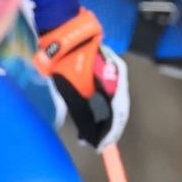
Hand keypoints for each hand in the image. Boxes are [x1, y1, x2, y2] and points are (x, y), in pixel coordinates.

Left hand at [34, 8, 129, 150]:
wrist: (63, 35)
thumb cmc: (65, 62)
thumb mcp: (71, 93)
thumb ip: (82, 116)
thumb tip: (89, 139)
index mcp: (115, 82)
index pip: (118, 114)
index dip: (110, 133)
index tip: (101, 147)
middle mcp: (118, 77)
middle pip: (118, 109)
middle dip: (108, 128)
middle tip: (97, 143)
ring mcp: (113, 72)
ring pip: (114, 102)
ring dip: (105, 119)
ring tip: (95, 134)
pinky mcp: (105, 70)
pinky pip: (108, 94)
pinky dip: (102, 107)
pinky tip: (94, 116)